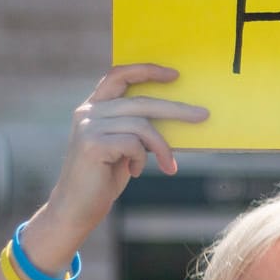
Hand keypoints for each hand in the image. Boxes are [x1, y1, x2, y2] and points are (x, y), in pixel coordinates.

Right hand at [40, 64, 207, 241]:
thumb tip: (177, 116)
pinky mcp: (92, 144)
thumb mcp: (123, 148)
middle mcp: (88, 112)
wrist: (76, 209)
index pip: (119, 75)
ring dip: (162, 147)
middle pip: (140, 101)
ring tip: (169, 165)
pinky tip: (135, 172)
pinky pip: (134, 144)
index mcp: (94, 107)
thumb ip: (136, 128)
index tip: (174, 75)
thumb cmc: (103, 178)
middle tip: (203, 115)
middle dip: (176, 109)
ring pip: (141, 125)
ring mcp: (88, 127)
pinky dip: (142, 159)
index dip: (146, 70)